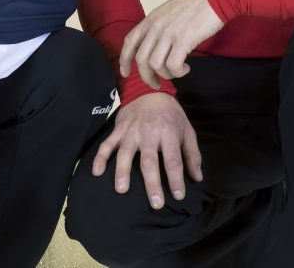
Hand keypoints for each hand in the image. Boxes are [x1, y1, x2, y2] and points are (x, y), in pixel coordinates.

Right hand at [92, 92, 201, 208]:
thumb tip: (197, 178)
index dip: (176, 179)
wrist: (149, 91)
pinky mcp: (118, 130)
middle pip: (149, 161)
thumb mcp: (187, 130)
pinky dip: (100, 157)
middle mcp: (149, 133)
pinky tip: (97, 172)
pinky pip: (107, 144)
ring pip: (125, 153)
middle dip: (152, 183)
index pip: (173, 160)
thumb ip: (192, 155)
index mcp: (169, 133)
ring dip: (122, 171)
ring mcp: (131, 131)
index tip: (178, 196)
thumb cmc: (171, 115)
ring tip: (121, 190)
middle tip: (155, 203)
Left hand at [120, 0, 224, 89]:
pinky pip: (173, 65)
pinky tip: (186, 68)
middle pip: (141, 59)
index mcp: (151, 19)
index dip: (125, 59)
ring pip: (156, 65)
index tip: (125, 73)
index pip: (130, 41)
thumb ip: (158, 26)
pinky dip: (178, 72)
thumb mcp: (168, 12)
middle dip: (147, 77)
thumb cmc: (196, 5)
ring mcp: (168, 33)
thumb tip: (154, 47)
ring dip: (166, 74)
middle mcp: (156, 26)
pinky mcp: (183, 40)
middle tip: (156, 84)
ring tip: (177, 71)